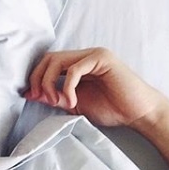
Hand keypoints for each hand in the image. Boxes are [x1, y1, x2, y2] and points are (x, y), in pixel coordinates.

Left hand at [24, 47, 166, 127]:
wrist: (138, 114)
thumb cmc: (110, 109)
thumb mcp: (74, 104)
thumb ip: (55, 96)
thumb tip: (30, 93)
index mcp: (77, 64)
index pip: (47, 63)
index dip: (35, 78)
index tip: (31, 96)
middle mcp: (84, 56)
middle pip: (48, 58)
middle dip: (38, 78)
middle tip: (39, 97)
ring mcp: (93, 55)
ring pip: (57, 60)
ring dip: (49, 82)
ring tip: (54, 101)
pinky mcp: (102, 59)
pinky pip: (74, 69)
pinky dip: (67, 86)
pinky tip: (72, 102)